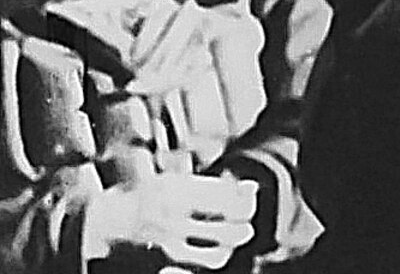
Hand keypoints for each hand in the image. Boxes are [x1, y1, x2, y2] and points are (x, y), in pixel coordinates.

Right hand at [84, 172, 257, 269]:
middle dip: (242, 229)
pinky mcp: (156, 266)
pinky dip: (204, 267)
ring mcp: (164, 246)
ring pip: (217, 257)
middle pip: (230, 230)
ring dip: (228, 251)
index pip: (230, 200)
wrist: (96, 225)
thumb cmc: (142, 199)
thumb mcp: (174, 183)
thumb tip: (253, 187)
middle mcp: (171, 218)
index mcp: (176, 191)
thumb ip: (213, 185)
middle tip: (242, 228)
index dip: (246, 205)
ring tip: (228, 244)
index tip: (245, 206)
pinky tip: (206, 260)